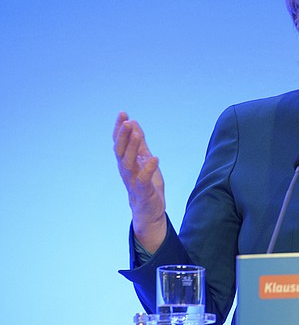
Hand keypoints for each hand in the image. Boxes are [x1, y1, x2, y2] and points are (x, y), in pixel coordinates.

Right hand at [113, 112, 166, 251]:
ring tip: (136, 134)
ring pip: (129, 163)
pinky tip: (154, 158)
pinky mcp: (144, 192)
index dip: (119, 129)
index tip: (122, 113)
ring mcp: (134, 181)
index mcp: (126, 162)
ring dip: (132, 148)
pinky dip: (148, 169)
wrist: (149, 211)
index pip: (119, 143)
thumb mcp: (144, 160)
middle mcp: (126, 171)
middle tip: (126, 121)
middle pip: (120, 151)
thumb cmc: (146, 183)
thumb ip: (139, 143)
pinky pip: (143, 180)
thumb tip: (133, 123)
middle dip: (122, 136)